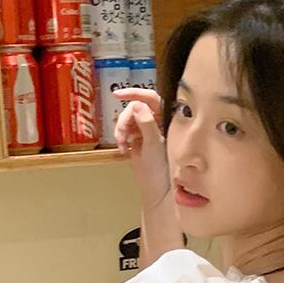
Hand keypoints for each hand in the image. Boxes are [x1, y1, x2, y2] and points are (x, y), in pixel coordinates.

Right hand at [113, 88, 170, 210]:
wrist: (157, 189)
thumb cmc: (162, 168)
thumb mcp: (154, 145)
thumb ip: (147, 124)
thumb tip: (137, 105)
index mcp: (166, 119)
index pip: (150, 98)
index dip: (135, 93)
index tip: (117, 95)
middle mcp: (156, 121)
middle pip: (134, 109)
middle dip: (124, 120)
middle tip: (122, 135)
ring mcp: (146, 130)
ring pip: (127, 119)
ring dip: (121, 130)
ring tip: (123, 145)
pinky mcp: (137, 139)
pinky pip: (124, 130)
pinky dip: (121, 138)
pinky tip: (123, 149)